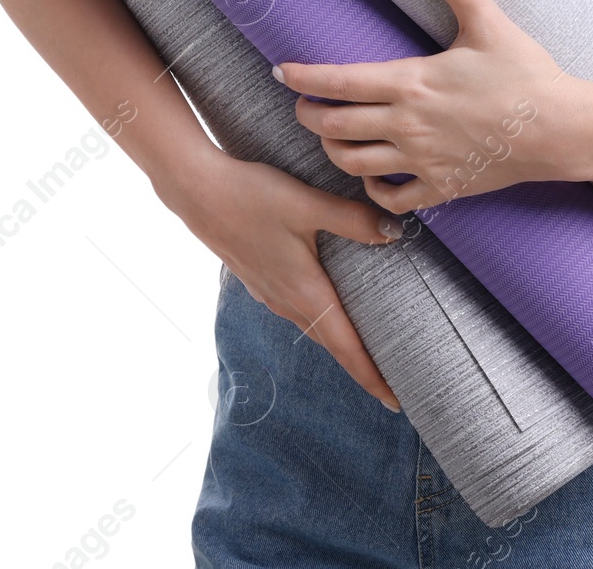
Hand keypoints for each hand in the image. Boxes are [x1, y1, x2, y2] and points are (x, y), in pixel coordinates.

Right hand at [148, 143, 405, 411]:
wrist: (195, 190)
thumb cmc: (251, 196)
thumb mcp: (307, 204)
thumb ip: (352, 220)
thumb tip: (393, 233)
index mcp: (304, 292)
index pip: (346, 348)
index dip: (373, 377)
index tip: (397, 402)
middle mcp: (286, 301)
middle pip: (332, 343)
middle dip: (362, 364)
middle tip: (394, 378)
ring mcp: (269, 292)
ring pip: (313, 325)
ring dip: (340, 341)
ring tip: (366, 344)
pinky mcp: (258, 277)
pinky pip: (297, 309)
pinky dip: (320, 318)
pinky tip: (326, 301)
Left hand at [278, 0, 585, 213]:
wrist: (560, 129)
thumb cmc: (525, 74)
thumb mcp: (489, 23)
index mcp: (412, 83)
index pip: (341, 81)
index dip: (305, 77)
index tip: (282, 71)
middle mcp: (408, 125)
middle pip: (335, 126)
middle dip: (309, 115)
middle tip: (302, 105)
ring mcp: (423, 160)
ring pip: (353, 164)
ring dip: (334, 149)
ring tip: (331, 135)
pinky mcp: (442, 187)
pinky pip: (391, 198)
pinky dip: (373, 188)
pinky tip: (373, 174)